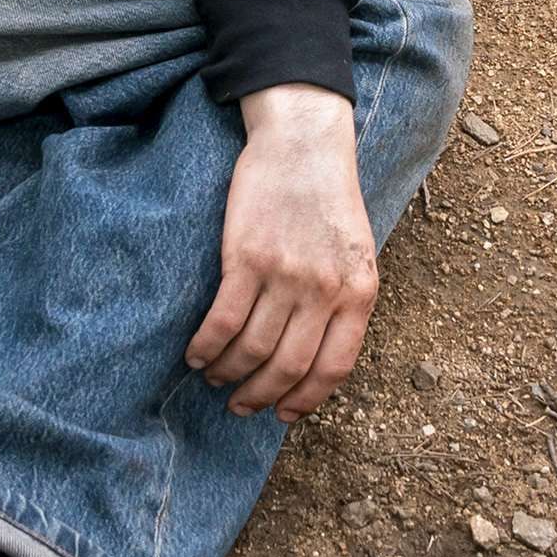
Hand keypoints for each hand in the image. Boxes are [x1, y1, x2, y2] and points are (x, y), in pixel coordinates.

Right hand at [187, 82, 378, 416]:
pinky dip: (207, 347)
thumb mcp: (357, 253)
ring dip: (229, 374)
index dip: (305, 399)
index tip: (283, 413)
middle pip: (289, 367)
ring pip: (253, 349)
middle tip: (240, 405)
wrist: (305, 142)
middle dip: (260, 396)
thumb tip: (317, 355)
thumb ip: (344, 301)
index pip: (333, 368)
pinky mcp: (246, 257)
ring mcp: (285, 275)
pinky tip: (197, 355)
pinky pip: (223, 320)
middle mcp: (324, 290)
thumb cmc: (329, 198)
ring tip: (215, 380)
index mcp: (359, 293)